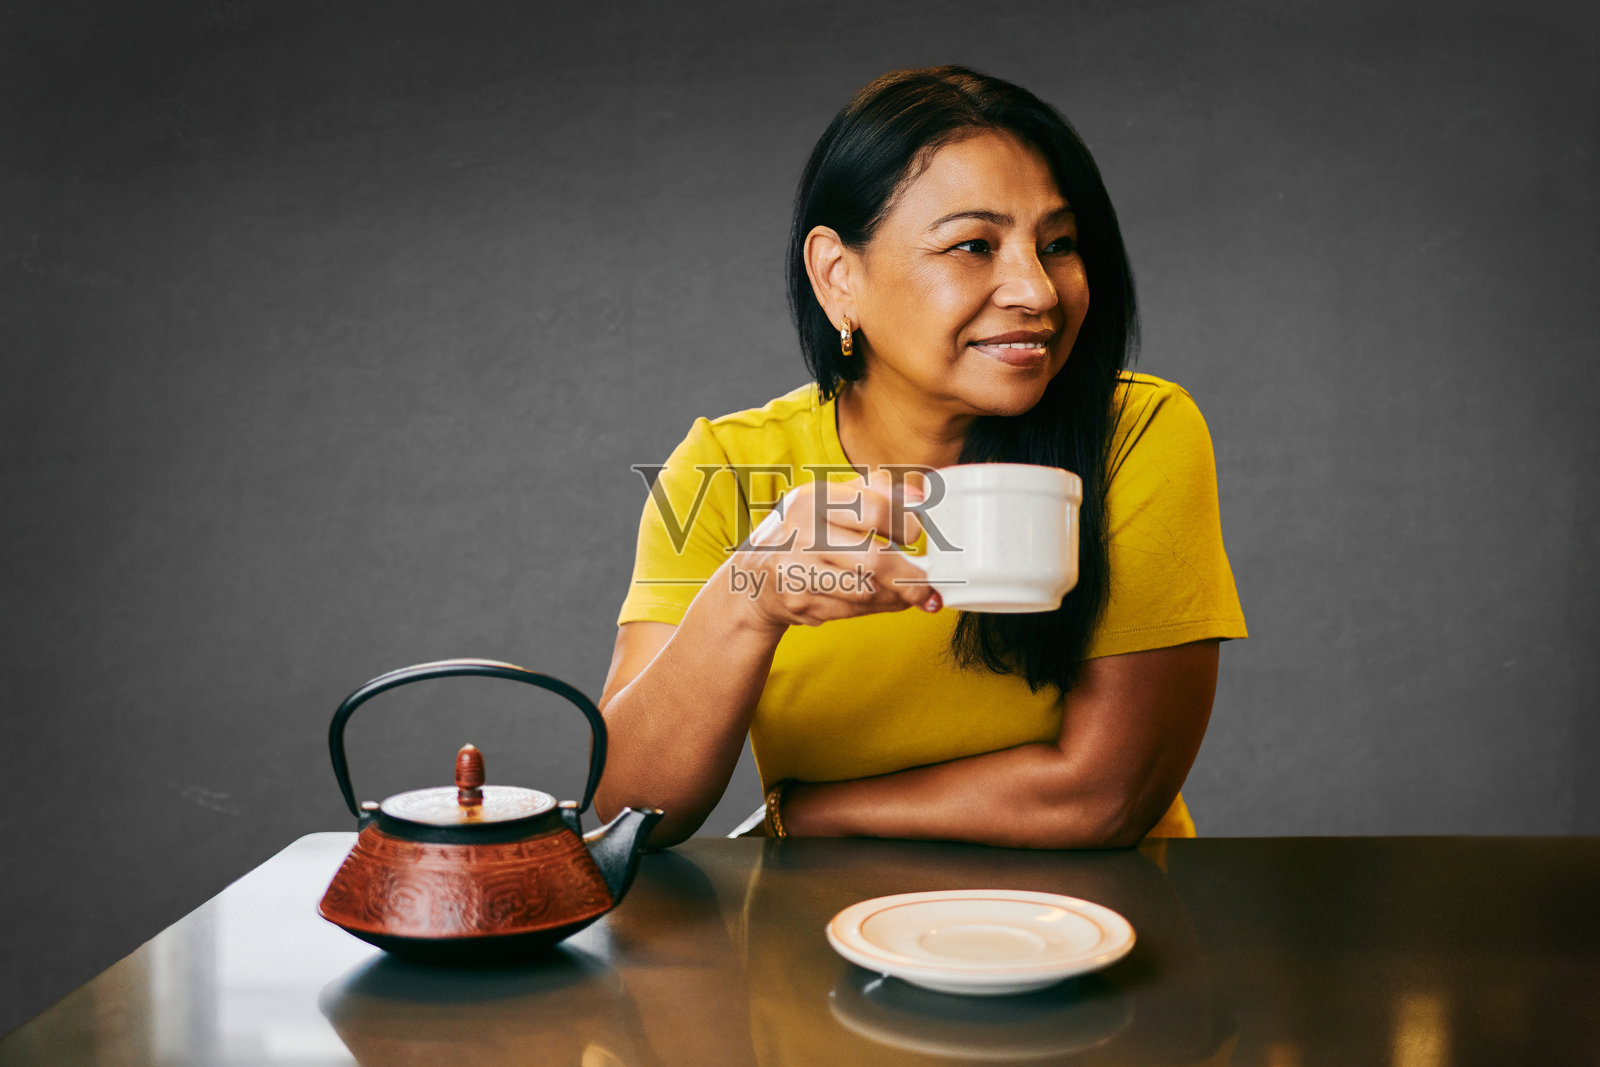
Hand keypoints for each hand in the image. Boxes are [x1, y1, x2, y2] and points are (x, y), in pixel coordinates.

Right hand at [725, 468, 938, 629]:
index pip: (874, 509)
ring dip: (897, 597)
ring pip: (866, 590)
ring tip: (912, 595)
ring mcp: (796, 569)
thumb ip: (873, 491)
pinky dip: (878, 609)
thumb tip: (920, 496)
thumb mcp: (826, 501)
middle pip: (874, 558)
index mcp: (812, 498)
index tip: (919, 535)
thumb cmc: (802, 535)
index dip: (905, 524)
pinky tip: (888, 602)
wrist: (752, 580)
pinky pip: (852, 610)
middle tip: (930, 584)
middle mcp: (801, 531)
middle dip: (911, 576)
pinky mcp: (798, 601)